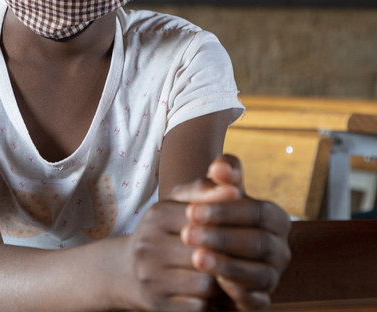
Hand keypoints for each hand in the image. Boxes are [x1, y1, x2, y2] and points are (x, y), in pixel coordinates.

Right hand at [122, 166, 241, 311]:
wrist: (126, 269)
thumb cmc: (164, 230)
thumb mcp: (177, 204)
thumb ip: (205, 190)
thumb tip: (234, 189)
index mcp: (157, 214)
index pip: (205, 220)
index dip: (229, 227)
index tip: (248, 230)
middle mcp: (149, 245)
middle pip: (208, 254)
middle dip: (228, 257)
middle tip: (248, 258)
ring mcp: (151, 277)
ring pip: (206, 284)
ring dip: (222, 283)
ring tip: (232, 277)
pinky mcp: (157, 305)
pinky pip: (199, 307)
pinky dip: (213, 302)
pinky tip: (217, 294)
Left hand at [177, 155, 291, 310]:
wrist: (192, 249)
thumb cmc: (204, 213)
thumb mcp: (206, 192)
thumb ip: (218, 177)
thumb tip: (218, 168)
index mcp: (274, 217)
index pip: (259, 212)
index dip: (226, 211)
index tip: (191, 211)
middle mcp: (280, 248)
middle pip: (260, 243)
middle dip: (222, 238)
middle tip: (186, 234)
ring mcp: (273, 276)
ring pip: (259, 274)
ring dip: (227, 266)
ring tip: (196, 258)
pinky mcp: (261, 301)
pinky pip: (257, 301)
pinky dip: (238, 292)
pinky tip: (215, 283)